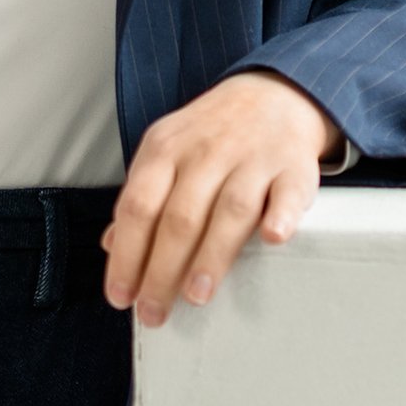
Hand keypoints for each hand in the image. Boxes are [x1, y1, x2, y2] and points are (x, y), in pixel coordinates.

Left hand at [104, 72, 339, 327]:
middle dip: (162, 270)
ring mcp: (252, 157)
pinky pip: (288, 192)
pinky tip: (273, 238)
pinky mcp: (294, 165)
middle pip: (179, 216)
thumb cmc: (212, 135)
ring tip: (196, 296)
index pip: (137, 207)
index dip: (126, 255)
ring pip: (229, 210)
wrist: (273, 93)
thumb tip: (112, 245)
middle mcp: (206, 152)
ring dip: (212, 256)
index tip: (121, 296)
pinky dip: (282, 215)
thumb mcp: (165, 153)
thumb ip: (141, 198)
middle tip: (155, 312)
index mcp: (165, 149)